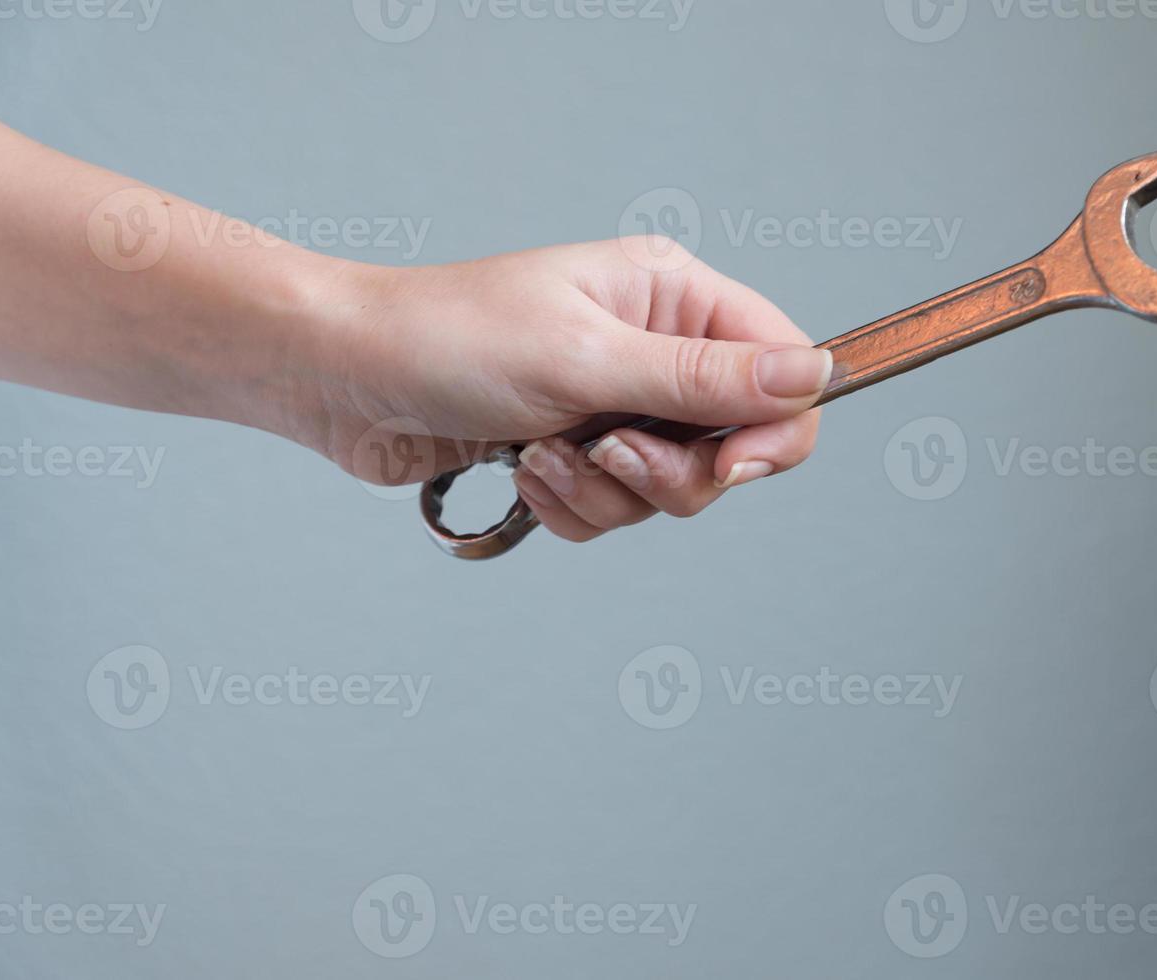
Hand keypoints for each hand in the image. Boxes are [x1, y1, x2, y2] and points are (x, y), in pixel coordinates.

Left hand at [305, 238, 829, 542]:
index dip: (777, 426)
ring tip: (544, 455)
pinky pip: (617, 513)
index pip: (781, 365)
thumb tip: (814, 374)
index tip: (735, 465)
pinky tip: (524, 471)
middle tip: (608, 452)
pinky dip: (572, 508)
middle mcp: (656, 350)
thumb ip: (704, 379)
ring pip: (672, 490)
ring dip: (606, 492)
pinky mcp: (577, 455)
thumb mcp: (586, 358)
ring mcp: (617, 406)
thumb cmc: (449, 337)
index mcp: (672, 297)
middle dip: (670, 470)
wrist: (342, 377)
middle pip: (734, 444)